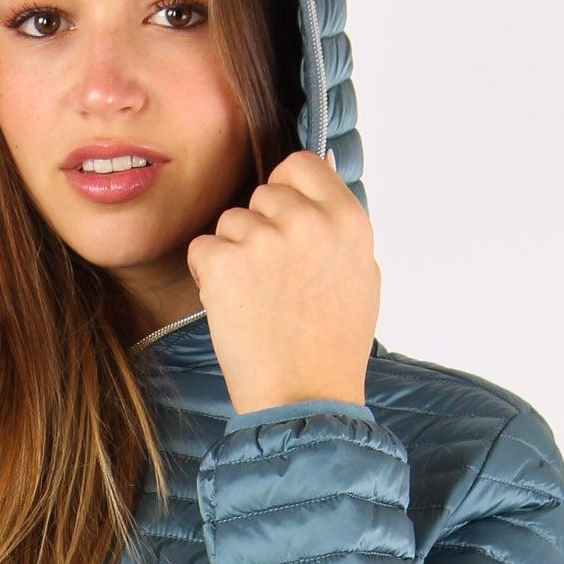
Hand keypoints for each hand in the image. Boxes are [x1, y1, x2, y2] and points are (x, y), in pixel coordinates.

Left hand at [185, 149, 379, 415]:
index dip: (287, 191)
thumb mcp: (362, 275)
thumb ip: (339, 224)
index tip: (284, 222)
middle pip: (262, 194)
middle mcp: (308, 221)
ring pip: (229, 222)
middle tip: (273, 281)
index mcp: (347, 219)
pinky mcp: (225, 264)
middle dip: (260, 229)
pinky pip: (202, 248)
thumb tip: (320, 175)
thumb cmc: (333, 347)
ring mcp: (264, 240)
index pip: (301, 165)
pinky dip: (209, 276)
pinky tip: (233, 308)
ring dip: (234, 254)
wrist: (304, 399)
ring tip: (257, 300)